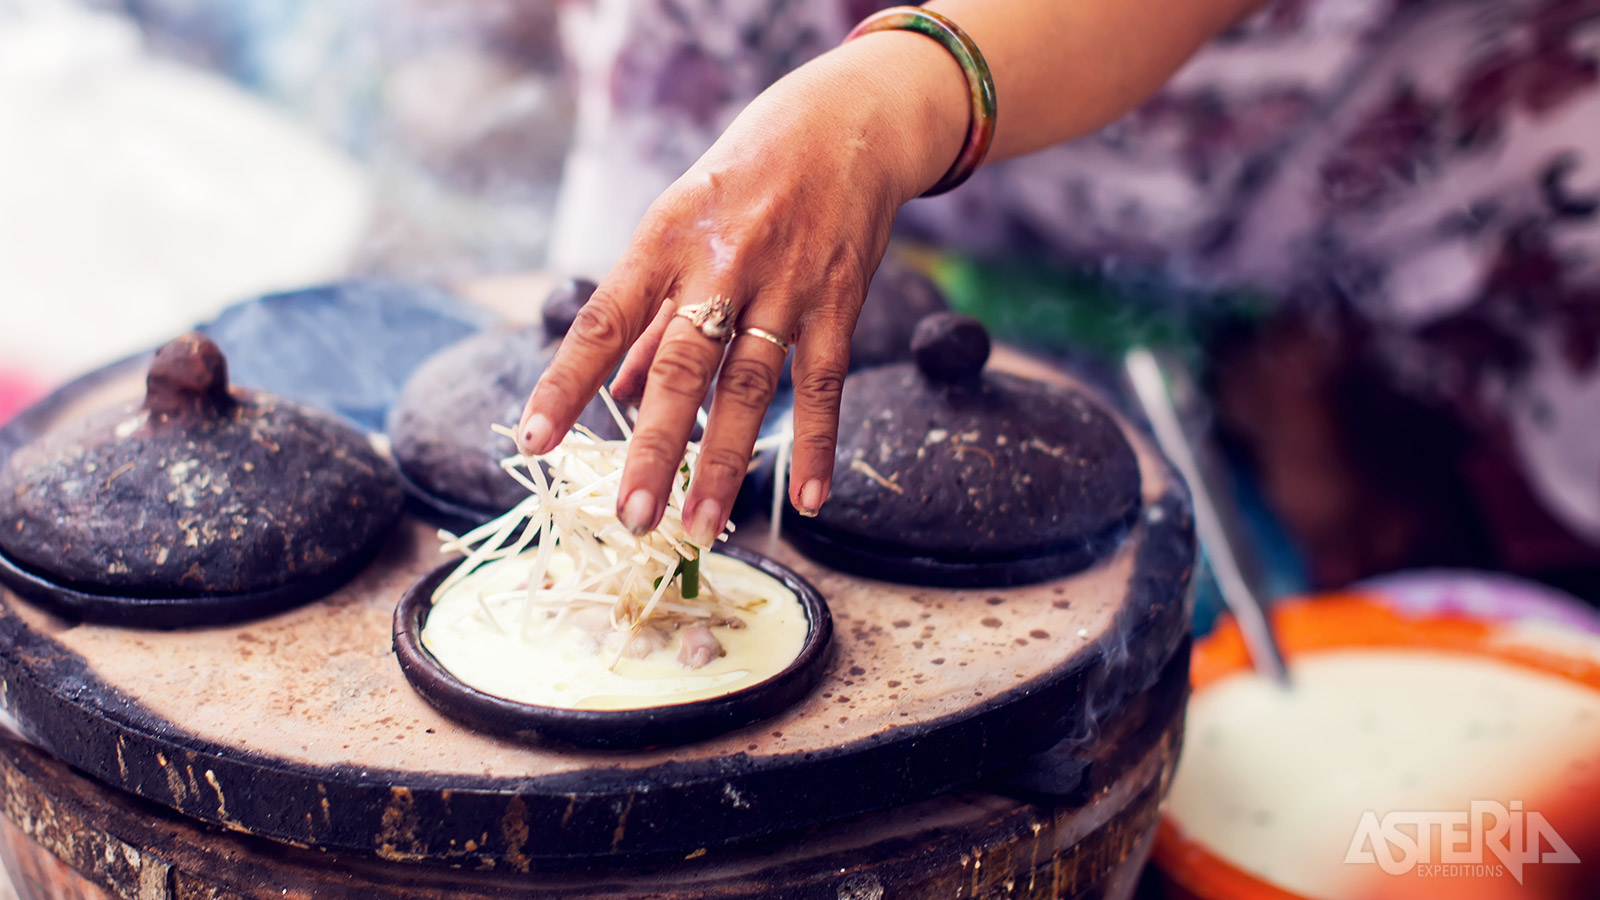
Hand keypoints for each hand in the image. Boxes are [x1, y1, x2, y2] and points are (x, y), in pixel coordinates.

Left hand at [516, 32, 966, 544]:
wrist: (845, 125)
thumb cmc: (743, 178)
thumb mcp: (678, 224)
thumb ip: (649, 314)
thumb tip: (618, 394)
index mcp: (664, 238)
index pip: (602, 320)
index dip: (566, 384)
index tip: (533, 442)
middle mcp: (722, 263)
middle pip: (681, 368)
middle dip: (654, 448)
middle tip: (631, 517)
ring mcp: (785, 284)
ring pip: (750, 387)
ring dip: (723, 463)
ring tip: (699, 526)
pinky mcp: (839, 300)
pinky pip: (823, 385)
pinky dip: (816, 445)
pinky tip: (809, 502)